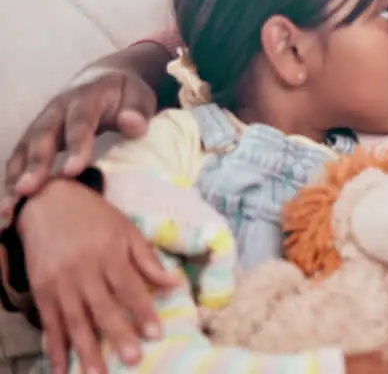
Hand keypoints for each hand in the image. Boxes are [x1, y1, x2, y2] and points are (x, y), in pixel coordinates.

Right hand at [3, 65, 155, 221]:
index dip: (75, 145)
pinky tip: (8, 211)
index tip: (71, 171)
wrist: (103, 80)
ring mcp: (41, 125)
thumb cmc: (124, 95)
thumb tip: (131, 123)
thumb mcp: (139, 96)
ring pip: (21, 151)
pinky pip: (16, 162)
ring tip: (8, 211)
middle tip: (27, 191)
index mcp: (86, 97)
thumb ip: (137, 111)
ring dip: (13, 180)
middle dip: (33, 165)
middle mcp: (56, 110)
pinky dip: (10, 185)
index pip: (80, 121)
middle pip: (41, 137)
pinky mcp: (32, 141)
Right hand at [18, 179, 176, 373]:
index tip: (157, 333)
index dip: (143, 311)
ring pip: (75, 321)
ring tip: (98, 373)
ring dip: (86, 349)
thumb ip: (148, 259)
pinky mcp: (41, 291)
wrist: (48, 203)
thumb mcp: (127, 230)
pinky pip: (49, 323)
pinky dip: (55, 347)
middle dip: (118, 335)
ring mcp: (59, 282)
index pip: (129, 287)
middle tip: (133, 360)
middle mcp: (83, 270)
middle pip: (102, 308)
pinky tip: (63, 367)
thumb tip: (173, 284)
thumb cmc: (95, 218)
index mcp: (108, 253)